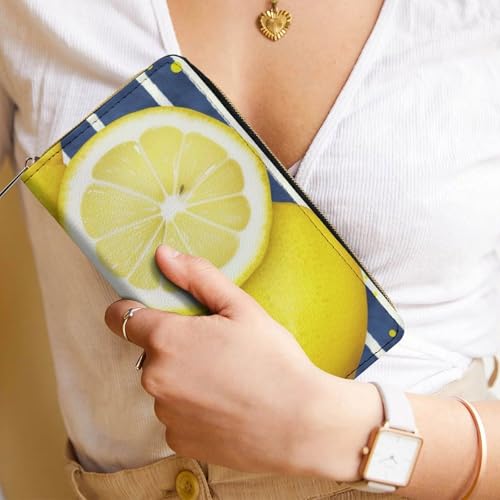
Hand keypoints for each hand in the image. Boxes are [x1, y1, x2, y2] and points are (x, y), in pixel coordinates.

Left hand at [105, 245, 377, 478]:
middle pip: (151, 353)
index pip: (121, 318)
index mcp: (167, 340)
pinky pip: (177, 416)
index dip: (132, 310)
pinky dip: (193, 410)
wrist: (300, 425)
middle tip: (216, 349)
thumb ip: (198, 277)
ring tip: (226, 381)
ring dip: (184, 380)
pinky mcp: (178, 442)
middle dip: (175, 347)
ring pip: (165, 385)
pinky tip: (226, 407)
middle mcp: (155, 379)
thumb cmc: (273, 362)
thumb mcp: (241, 308)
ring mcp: (166, 414)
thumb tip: (164, 255)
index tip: (149, 312)